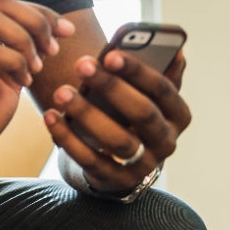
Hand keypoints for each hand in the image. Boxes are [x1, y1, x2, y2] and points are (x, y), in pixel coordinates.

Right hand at [0, 0, 73, 171]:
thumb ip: (19, 57)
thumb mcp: (5, 81)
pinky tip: (22, 82)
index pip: (2, 2)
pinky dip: (14, 62)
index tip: (66, 31)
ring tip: (37, 66)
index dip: (39, 11)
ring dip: (23, 39)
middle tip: (53, 49)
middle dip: (34, 20)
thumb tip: (50, 37)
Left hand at [43, 48, 190, 192]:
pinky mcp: (116, 180)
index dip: (137, 71)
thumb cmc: (130, 116)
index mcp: (178, 114)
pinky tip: (51, 116)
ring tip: (61, 92)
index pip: (163, 89)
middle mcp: (167, 141)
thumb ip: (158, 72)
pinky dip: (68, 138)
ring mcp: (143, 165)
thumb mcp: (146, 95)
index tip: (110, 53)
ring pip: (118, 140)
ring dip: (87, 113)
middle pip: (142, 113)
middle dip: (111, 87)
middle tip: (82, 64)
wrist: (121, 162)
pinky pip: (90, 159)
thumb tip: (177, 48)